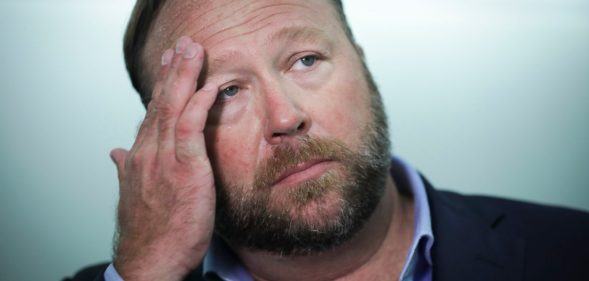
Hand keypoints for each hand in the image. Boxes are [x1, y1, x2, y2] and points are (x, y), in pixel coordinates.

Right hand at [109, 36, 218, 280]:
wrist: (150, 261)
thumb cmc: (150, 232)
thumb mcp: (135, 194)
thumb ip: (125, 169)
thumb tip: (115, 153)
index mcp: (140, 157)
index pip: (152, 113)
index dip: (162, 87)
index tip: (169, 65)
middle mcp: (149, 152)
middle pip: (161, 103)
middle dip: (173, 71)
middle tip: (183, 46)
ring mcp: (164, 159)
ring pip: (174, 108)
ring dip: (184, 77)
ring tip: (193, 52)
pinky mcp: (185, 170)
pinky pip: (191, 130)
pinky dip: (198, 106)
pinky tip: (207, 88)